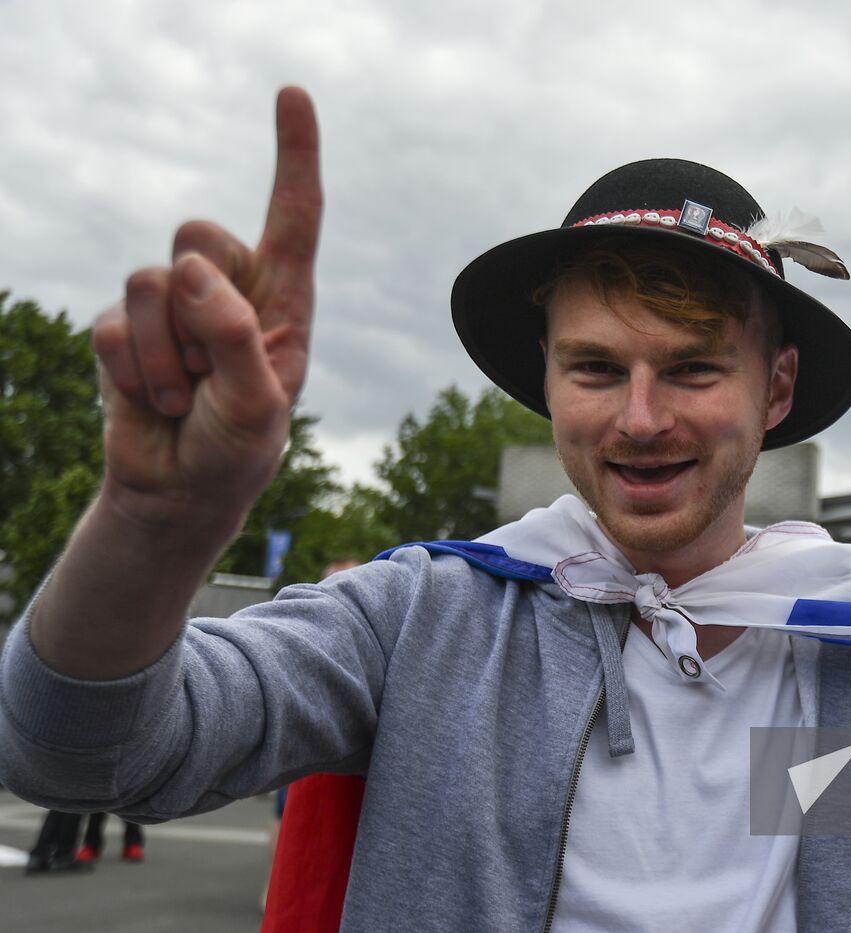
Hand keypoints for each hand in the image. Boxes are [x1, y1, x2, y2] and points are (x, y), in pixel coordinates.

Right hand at [91, 87, 322, 529]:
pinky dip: (132, 371)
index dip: (293, 154)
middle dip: (200, 304)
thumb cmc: (239, 449)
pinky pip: (113, 323)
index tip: (293, 93)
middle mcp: (230, 289)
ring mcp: (173, 307)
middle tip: (211, 370)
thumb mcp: (260, 403)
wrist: (181, 491)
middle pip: (198, 234)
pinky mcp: (126, 328)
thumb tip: (195, 270)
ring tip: (185, 394)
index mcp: (283, 299)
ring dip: (166, 353)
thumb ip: (235, 337)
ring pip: (149, 279)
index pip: (294, 216)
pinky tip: (154, 399)